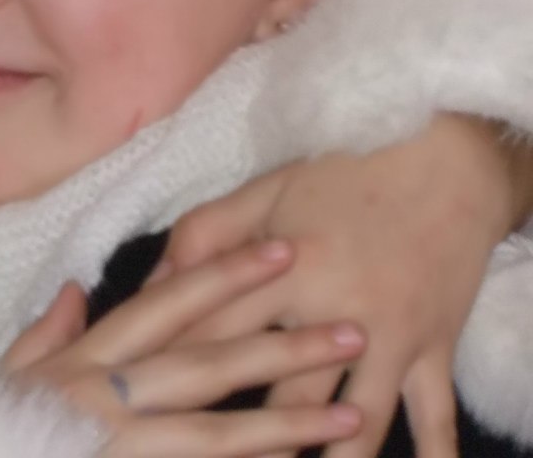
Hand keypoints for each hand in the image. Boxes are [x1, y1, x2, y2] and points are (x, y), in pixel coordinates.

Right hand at [3, 241, 365, 457]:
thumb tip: (76, 288)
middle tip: (350, 327)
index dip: (222, 274)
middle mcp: (106, 397)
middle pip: (205, 363)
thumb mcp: (11, 375)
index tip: (279, 249)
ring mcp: (120, 445)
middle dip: (280, 344)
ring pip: (216, 431)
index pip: (163, 305)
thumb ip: (46, 332)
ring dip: (289, 421)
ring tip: (354, 415)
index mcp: (83, 360)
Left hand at [156, 114, 517, 457]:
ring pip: (354, 415)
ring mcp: (391, 332)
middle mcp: (334, 307)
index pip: (215, 329)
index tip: (141, 402)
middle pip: (277, 382)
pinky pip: (435, 414)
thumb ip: (203, 236)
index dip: (173, 366)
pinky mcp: (434, 345)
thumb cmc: (343, 170)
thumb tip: (152, 283)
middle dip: (240, 425)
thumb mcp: (264, 190)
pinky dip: (431, 454)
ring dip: (324, 452)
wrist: (445, 158)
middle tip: (201, 450)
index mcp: (282, 266)